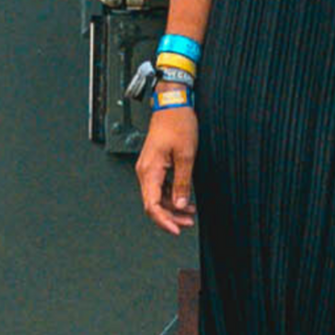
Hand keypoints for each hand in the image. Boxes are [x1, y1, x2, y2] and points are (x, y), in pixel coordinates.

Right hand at [137, 106, 196, 234]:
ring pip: (157, 196)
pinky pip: (160, 186)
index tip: (176, 230)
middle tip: (188, 222)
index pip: (151, 205)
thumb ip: (182, 182)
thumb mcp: (186, 155)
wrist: (173, 104)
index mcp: (149, 170)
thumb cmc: (178, 123)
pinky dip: (171, 195)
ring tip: (190, 213)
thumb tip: (180, 204)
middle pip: (153, 204)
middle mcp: (145, 171)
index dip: (164, 221)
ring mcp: (148, 168)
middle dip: (170, 216)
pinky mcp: (155, 164)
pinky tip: (184, 199)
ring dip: (172, 207)